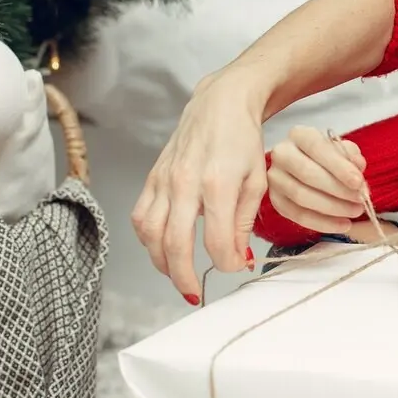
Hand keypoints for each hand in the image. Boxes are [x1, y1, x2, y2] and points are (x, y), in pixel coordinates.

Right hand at [132, 69, 270, 302]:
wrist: (221, 103)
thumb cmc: (243, 139)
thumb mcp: (257, 180)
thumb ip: (243, 222)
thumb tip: (236, 258)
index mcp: (217, 183)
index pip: (215, 240)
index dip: (225, 263)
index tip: (234, 268)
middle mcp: (184, 183)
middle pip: (174, 243)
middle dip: (183, 277)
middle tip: (195, 293)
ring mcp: (164, 179)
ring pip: (149, 234)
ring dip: (161, 262)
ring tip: (178, 275)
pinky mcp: (152, 177)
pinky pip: (140, 217)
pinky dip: (148, 239)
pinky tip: (163, 247)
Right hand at [267, 126, 371, 235]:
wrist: (307, 165)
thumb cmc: (327, 157)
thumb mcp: (342, 149)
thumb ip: (351, 156)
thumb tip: (357, 166)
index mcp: (299, 135)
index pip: (317, 148)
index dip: (339, 166)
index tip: (358, 182)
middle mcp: (282, 154)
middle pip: (307, 174)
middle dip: (338, 190)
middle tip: (360, 200)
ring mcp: (275, 178)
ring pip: (301, 197)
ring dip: (332, 208)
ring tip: (354, 212)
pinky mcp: (275, 200)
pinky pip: (297, 215)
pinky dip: (322, 223)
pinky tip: (342, 224)